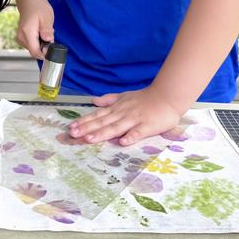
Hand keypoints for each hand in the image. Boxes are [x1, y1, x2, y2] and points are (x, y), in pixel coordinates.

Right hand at [15, 0, 54, 58]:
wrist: (30, 1)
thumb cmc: (38, 8)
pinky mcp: (21, 39)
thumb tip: (48, 40)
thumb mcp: (46, 17)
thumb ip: (47, 30)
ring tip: (44, 32)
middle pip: (35, 51)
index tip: (52, 48)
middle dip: (44, 47)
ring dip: (41, 44)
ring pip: (34, 49)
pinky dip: (38, 41)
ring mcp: (20, 38)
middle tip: (48, 34)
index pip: (35, 52)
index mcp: (27, 33)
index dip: (45, 54)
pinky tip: (40, 33)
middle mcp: (21, 37)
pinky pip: (32, 45)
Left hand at [67, 86, 185, 145]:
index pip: (98, 116)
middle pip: (102, 122)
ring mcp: (134, 120)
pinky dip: (130, 137)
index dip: (84, 121)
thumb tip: (93, 101)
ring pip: (116, 128)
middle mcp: (122, 114)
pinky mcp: (147, 126)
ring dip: (102, 133)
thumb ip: (109, 100)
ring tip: (89, 139)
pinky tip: (122, 143)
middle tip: (73, 134)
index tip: (71, 127)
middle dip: (87, 128)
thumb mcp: (124, 96)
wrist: (167, 96)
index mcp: (117, 108)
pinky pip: (138, 133)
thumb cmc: (145, 98)